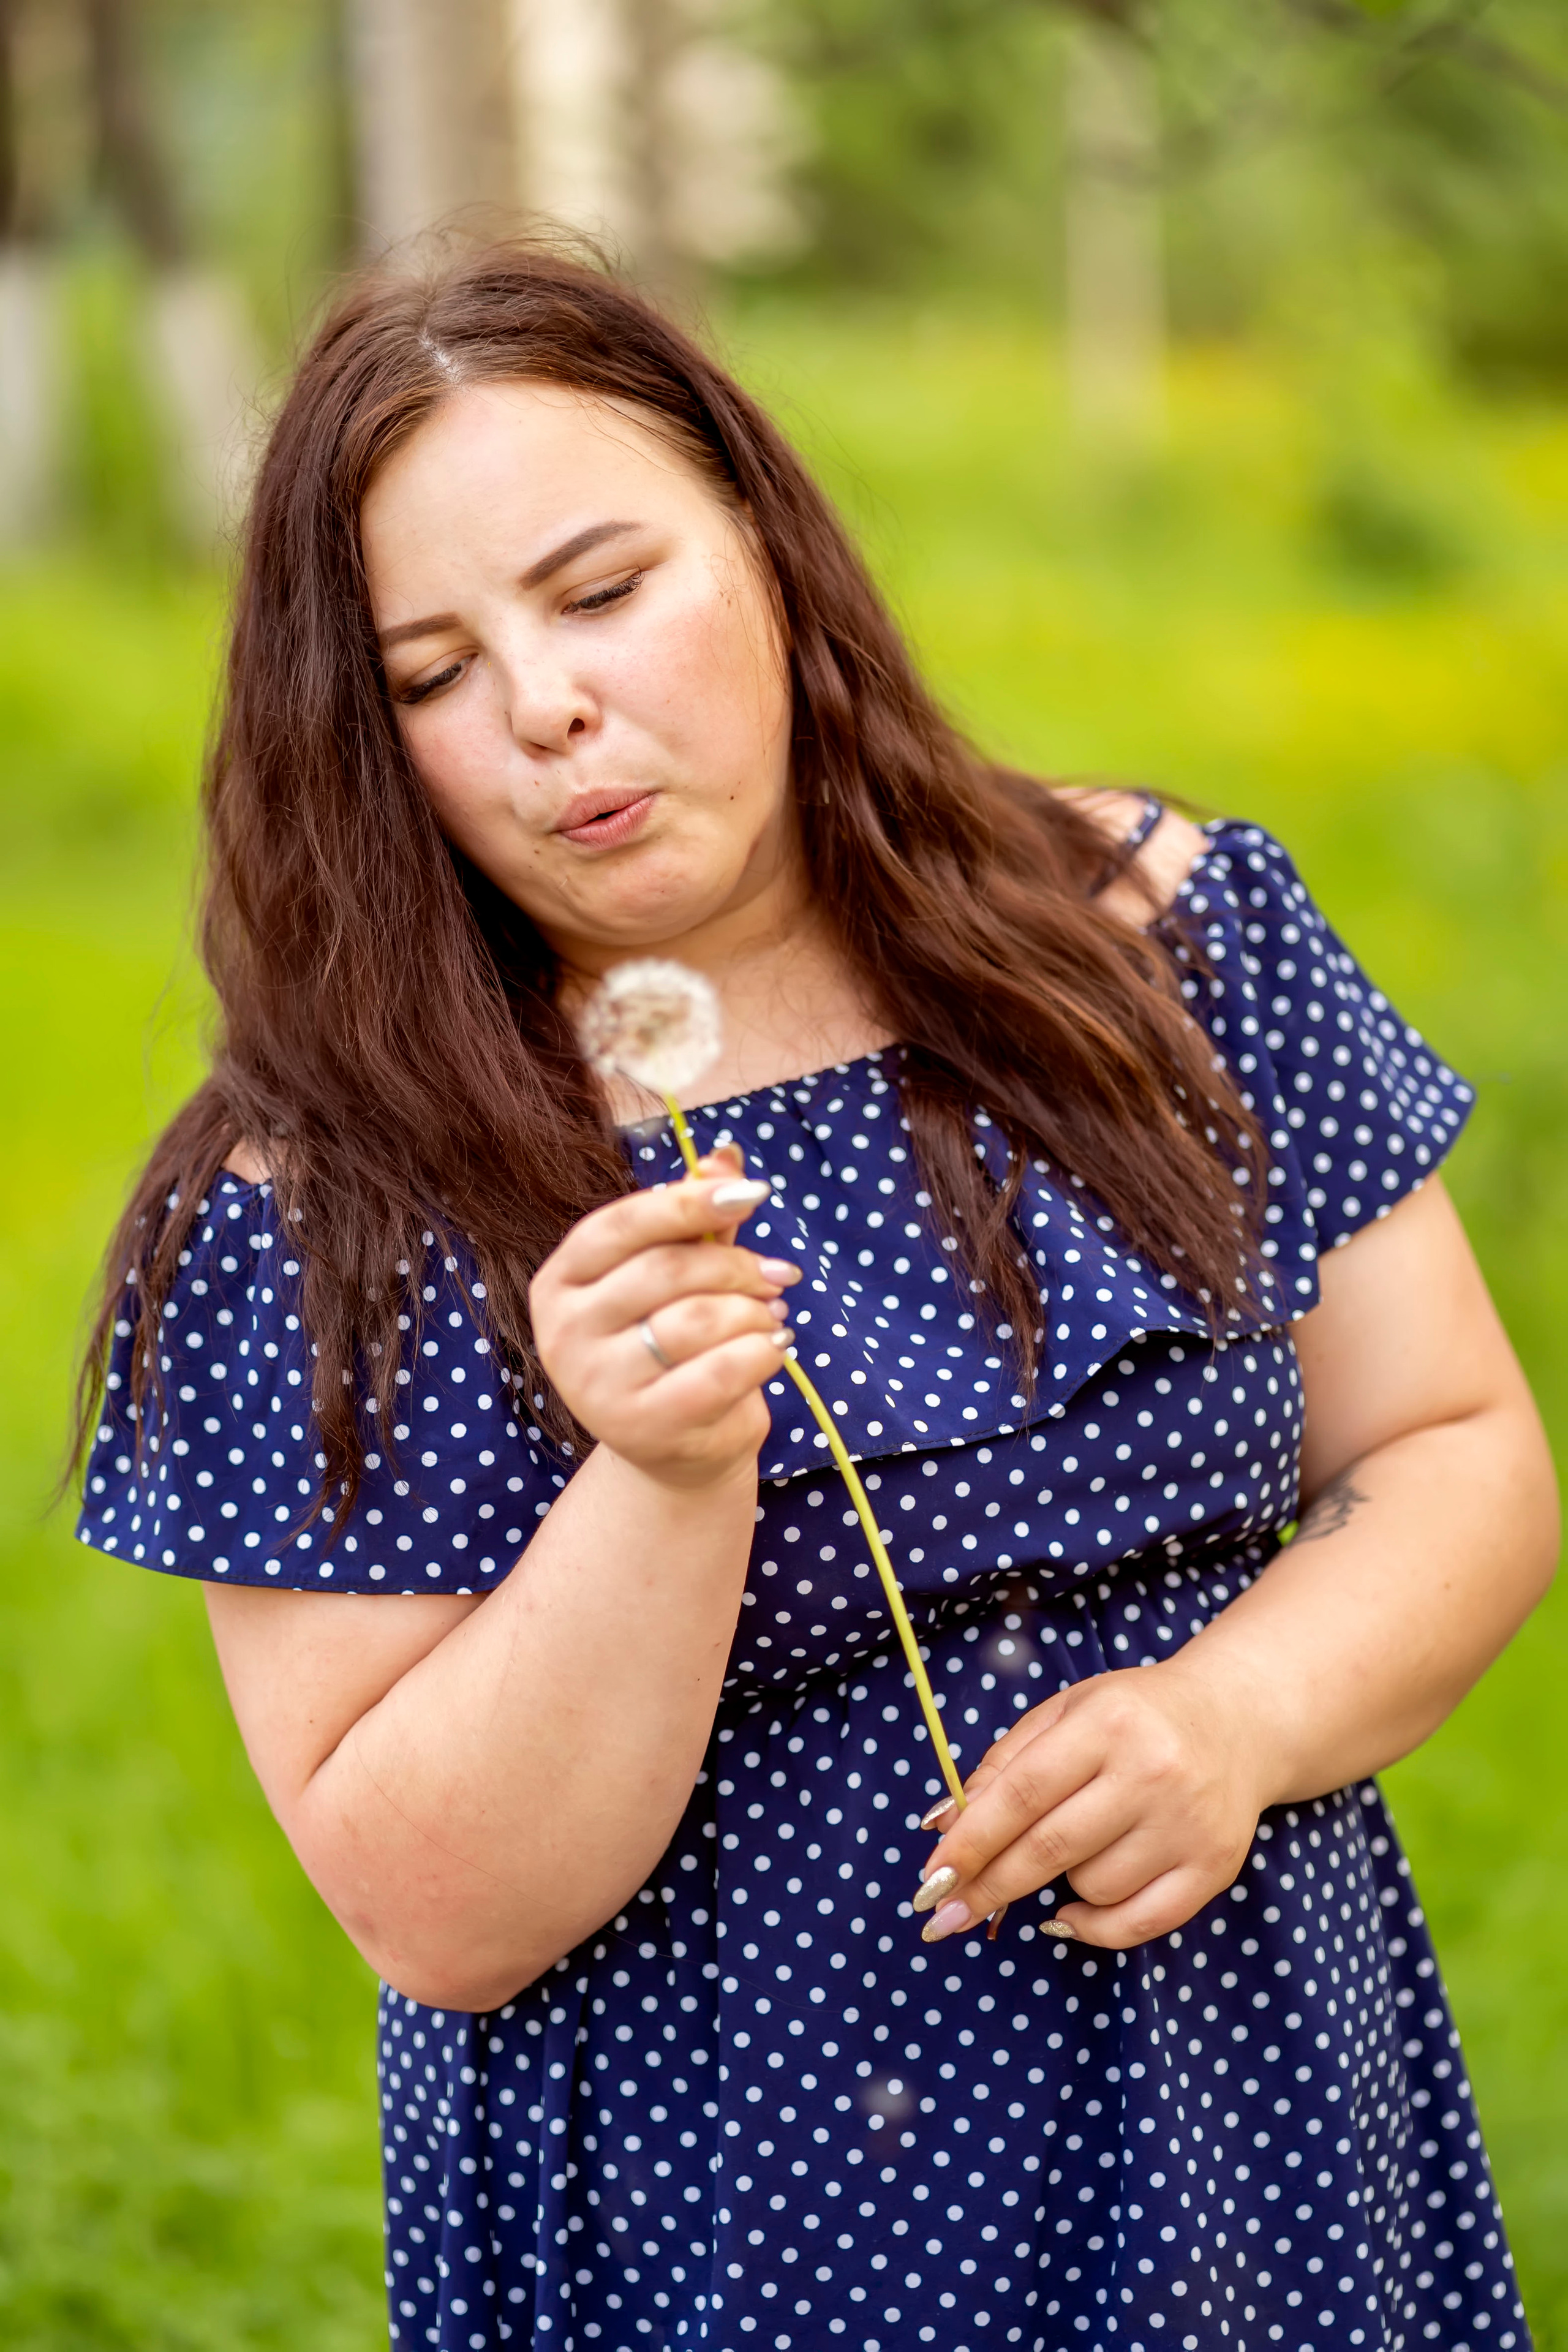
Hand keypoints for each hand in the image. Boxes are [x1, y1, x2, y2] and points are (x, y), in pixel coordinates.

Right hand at [529, 1150, 802, 1490]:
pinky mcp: (643, 1428)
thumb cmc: (674, 1346)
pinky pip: (721, 1373)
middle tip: (779, 1272)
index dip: (690, 1201)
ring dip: (754, 1311)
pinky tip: (775, 1347)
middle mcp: (565, 1332)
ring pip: (697, 1320)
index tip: (753, 1193)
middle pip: (665, 1269)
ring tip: (773, 1315)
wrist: (676, 1449)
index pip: (621, 1224)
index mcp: (561, 1281)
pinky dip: (763, 1352)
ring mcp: (597, 1386)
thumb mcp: (680, 1277)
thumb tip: (726, 1156)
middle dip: (737, 1265)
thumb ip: (698, 1218)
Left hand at [910, 1658, 1268, 1949]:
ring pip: (1090, 1887)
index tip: (930, 1880)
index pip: (1022, 1794)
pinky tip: (1069, 1912)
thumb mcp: (1063, 1714)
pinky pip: (1138, 1923)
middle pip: (1049, 1849)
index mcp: (1106, 1723)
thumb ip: (1002, 1766)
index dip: (970, 1842)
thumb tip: (942, 1828)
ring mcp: (1188, 1824)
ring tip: (1072, 1849)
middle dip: (987, 1888)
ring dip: (1057, 1885)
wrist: (1236, 1720)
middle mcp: (1152, 1772)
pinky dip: (1092, 1927)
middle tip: (942, 1915)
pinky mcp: (1214, 1866)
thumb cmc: (1132, 1717)